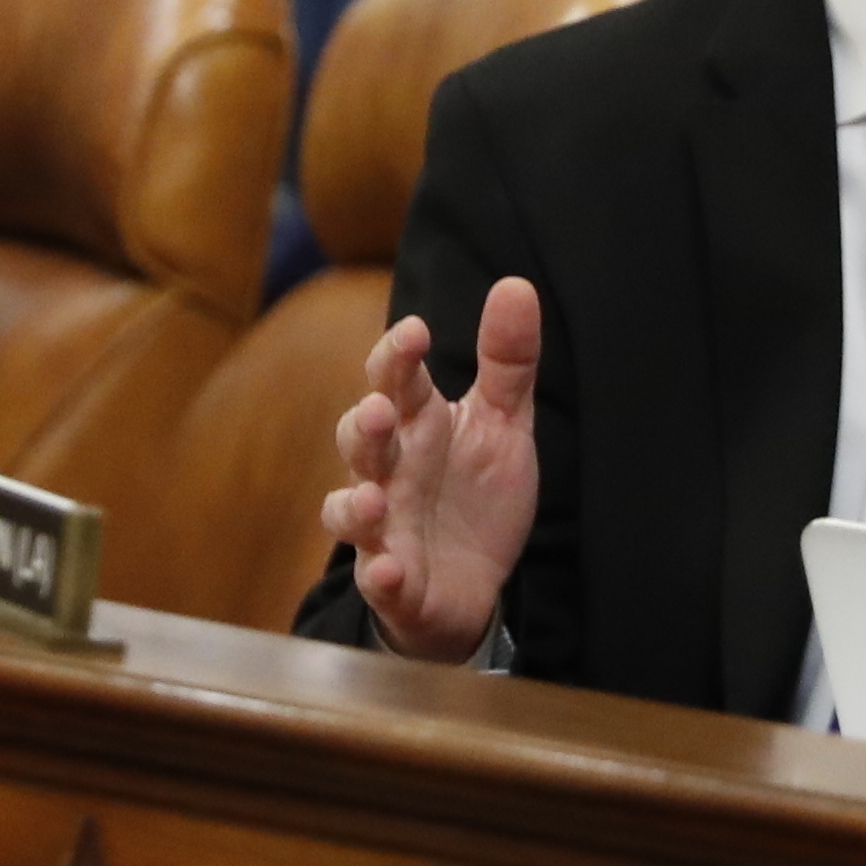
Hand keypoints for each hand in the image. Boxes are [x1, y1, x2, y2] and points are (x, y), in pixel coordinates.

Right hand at [323, 278, 542, 660]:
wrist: (475, 582)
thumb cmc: (476, 492)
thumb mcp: (503, 422)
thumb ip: (508, 360)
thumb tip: (515, 284)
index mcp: (418, 426)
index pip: (397, 381)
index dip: (399, 356)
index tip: (416, 330)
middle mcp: (390, 472)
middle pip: (363, 441)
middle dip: (365, 425)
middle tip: (380, 409)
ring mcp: (385, 528)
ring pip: (350, 512)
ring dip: (354, 504)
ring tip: (371, 496)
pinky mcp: (394, 582)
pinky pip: (378, 580)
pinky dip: (381, 575)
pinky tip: (390, 570)